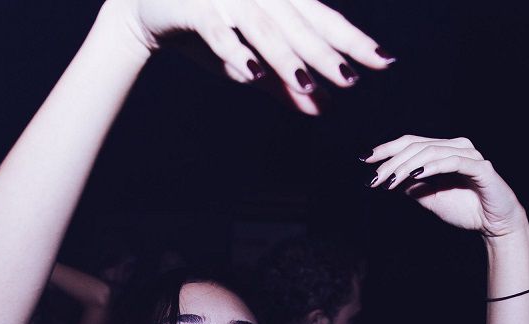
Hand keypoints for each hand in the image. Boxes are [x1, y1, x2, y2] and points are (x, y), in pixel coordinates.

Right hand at [102, 0, 389, 114]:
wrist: (146, 10)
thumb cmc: (205, 30)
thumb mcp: (250, 59)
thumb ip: (284, 82)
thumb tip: (321, 109)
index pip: (321, 19)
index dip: (351, 40)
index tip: (382, 62)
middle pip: (299, 24)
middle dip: (326, 53)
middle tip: (353, 78)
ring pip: (264, 27)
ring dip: (286, 57)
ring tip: (309, 84)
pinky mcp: (196, 8)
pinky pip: (219, 32)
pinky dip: (236, 52)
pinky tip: (252, 74)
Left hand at [365, 136, 526, 240]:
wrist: (496, 226)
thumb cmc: (466, 210)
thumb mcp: (430, 199)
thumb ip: (412, 187)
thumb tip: (388, 178)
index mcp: (444, 150)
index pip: (410, 142)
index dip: (387, 149)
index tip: (364, 160)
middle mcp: (457, 147)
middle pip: (416, 145)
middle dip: (391, 162)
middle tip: (374, 178)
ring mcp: (469, 155)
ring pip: (431, 151)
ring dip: (406, 166)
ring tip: (389, 180)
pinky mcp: (481, 168)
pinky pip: (453, 161)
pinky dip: (432, 166)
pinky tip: (415, 175)